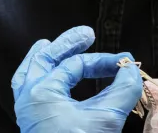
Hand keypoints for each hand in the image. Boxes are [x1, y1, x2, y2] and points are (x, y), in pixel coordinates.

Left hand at [12, 26, 141, 132]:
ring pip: (29, 74)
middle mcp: (29, 97)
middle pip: (44, 59)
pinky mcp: (33, 124)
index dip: (102, 61)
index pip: (75, 64)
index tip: (125, 63)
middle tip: (86, 34)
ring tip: (49, 43)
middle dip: (66, 45)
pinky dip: (36, 78)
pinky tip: (43, 76)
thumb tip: (130, 71)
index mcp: (41, 91)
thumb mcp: (105, 119)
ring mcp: (27, 111)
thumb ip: (121, 90)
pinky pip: (27, 91)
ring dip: (42, 58)